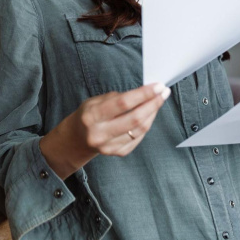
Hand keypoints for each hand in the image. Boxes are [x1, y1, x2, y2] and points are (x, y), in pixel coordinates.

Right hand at [39, 83, 171, 178]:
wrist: (76, 140)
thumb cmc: (88, 115)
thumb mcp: (94, 101)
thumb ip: (116, 98)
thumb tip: (143, 93)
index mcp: (92, 116)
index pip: (122, 103)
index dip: (143, 94)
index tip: (157, 86)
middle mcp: (100, 134)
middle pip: (135, 119)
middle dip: (153, 104)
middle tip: (164, 93)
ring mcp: (109, 146)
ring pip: (140, 129)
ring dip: (152, 114)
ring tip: (158, 101)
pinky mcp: (117, 153)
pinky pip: (138, 138)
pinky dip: (146, 125)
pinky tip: (149, 114)